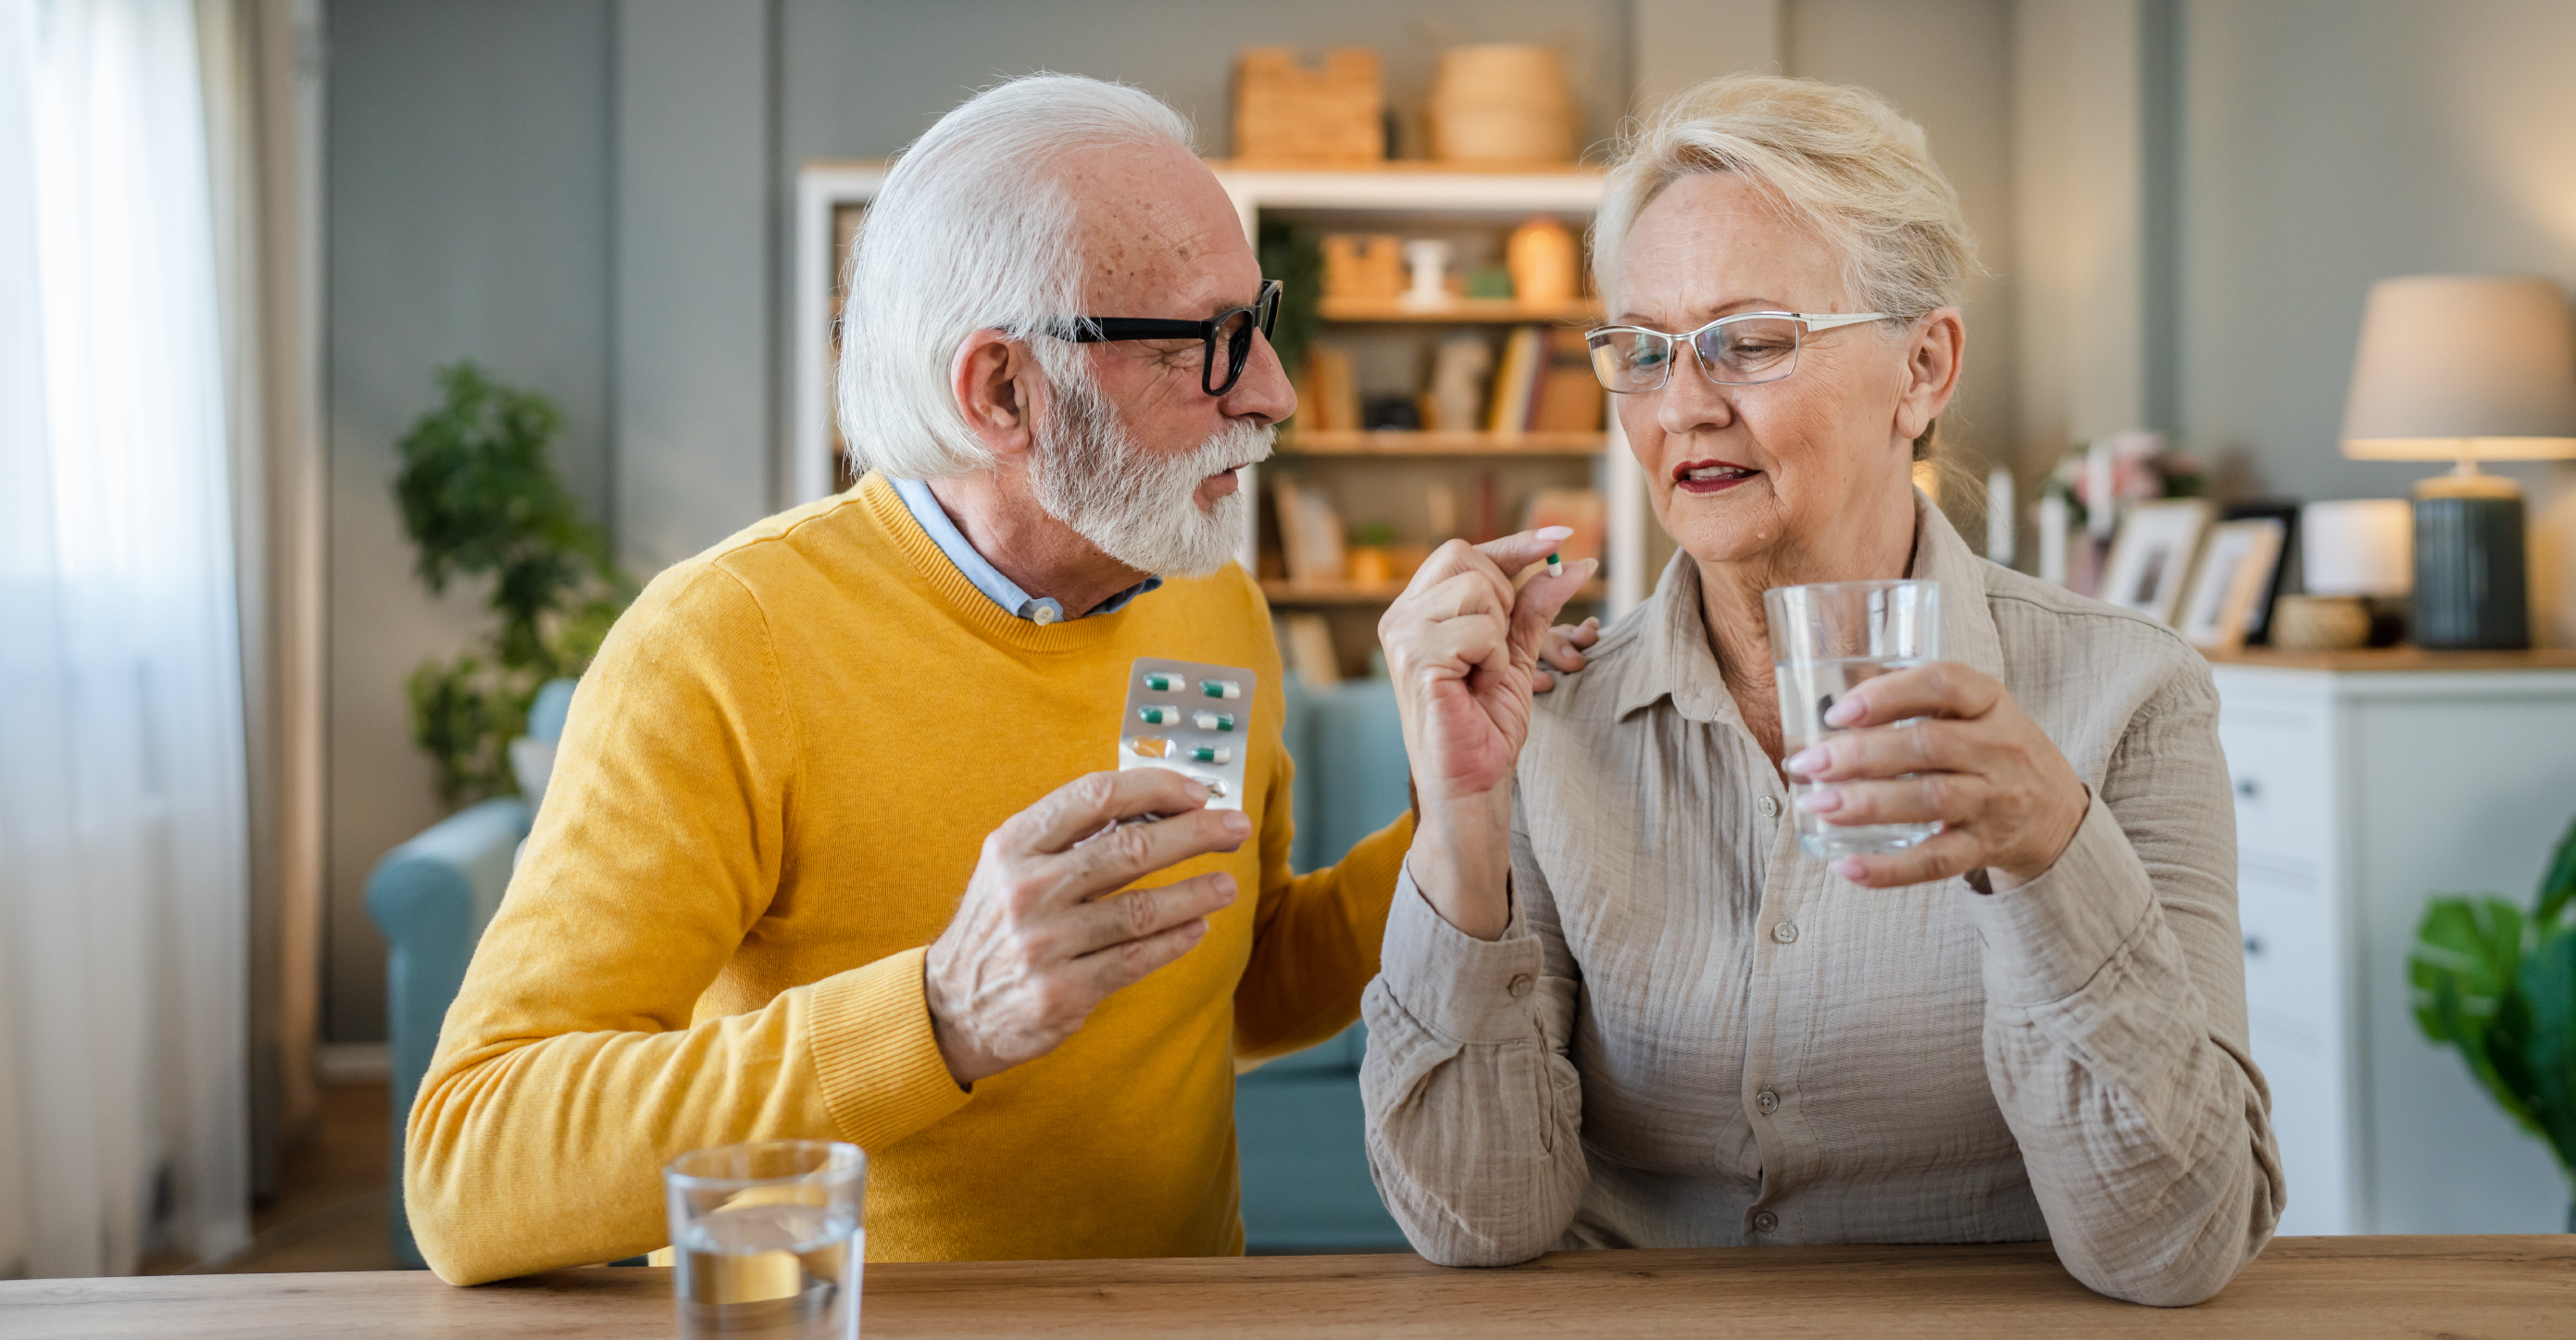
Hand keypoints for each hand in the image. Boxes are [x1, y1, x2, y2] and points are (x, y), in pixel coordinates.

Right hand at [924, 769, 1247, 1085]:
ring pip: (1142, 910)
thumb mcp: (1011, 865)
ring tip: (1226, 885)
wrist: (949, 1008)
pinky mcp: (1063, 991)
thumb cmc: (997, 924)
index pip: (1096, 796)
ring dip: (1195, 893)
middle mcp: (1027, 890)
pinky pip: (1136, 959)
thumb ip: (1069, 836)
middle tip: (1234, 827)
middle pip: (1130, 848)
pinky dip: (1175, 941)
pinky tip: (1198, 928)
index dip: (1155, 787)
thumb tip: (1151, 804)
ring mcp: (1044, 943)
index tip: (1197, 791)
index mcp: (1014, 846)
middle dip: (1195, 833)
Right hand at [1377, 528, 1595, 937]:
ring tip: (1482, 674)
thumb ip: (1535, 606)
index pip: (1466, 552)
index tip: (1563, 537)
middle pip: (1467, 557)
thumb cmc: (1485, 726)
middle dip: (1502, 598)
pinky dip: (1493, 658)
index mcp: (1418, 610)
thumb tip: (1573, 561)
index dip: (1516, 543)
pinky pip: (1480, 630)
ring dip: (1498, 635)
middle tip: (1496, 651)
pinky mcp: (1414, 658)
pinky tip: (1476, 686)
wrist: (1472, 783)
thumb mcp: (1517, 653)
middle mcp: (1400, 616)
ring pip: (1477, 590)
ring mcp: (1401, 634)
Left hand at [1782, 662, 2087, 890]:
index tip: (1839, 712)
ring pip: (1930, 799)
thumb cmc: (1994, 751)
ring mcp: (1996, 800)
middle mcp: (1998, 748)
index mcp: (1990, 702)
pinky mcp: (1986, 847)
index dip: (1888, 694)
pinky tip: (1847, 868)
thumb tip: (1823, 712)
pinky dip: (1889, 869)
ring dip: (1867, 803)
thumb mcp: (1976, 713)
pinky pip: (1937, 861)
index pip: (1945, 684)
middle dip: (1861, 754)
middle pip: (1927, 746)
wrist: (2059, 813)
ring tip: (1817, 805)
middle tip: (1808, 764)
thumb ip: (1917, 703)